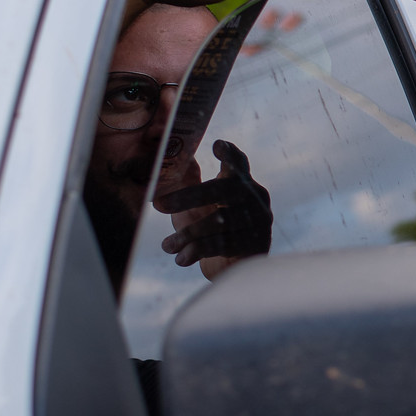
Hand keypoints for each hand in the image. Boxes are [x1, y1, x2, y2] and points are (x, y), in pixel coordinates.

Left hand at [155, 139, 272, 277]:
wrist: (229, 271)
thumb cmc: (211, 232)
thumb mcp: (196, 205)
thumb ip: (188, 181)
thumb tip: (173, 154)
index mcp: (241, 184)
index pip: (238, 163)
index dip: (230, 154)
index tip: (216, 145)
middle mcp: (255, 199)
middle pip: (223, 189)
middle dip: (187, 197)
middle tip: (158, 205)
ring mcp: (258, 222)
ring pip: (218, 221)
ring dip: (186, 235)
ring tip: (167, 246)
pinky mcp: (255, 245)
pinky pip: (221, 244)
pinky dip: (196, 252)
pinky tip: (181, 258)